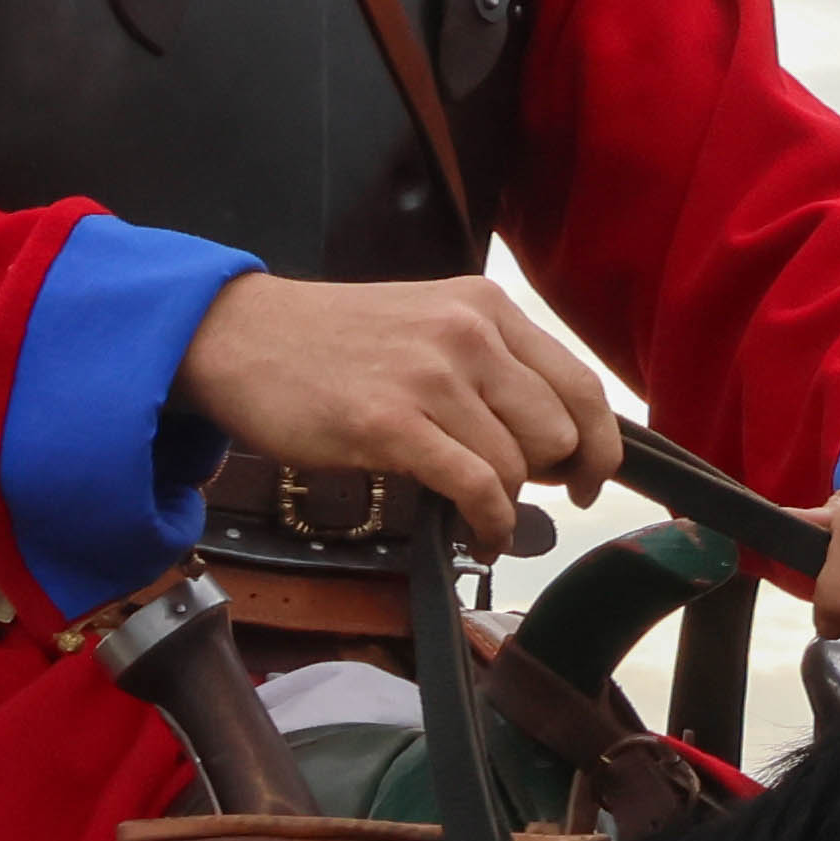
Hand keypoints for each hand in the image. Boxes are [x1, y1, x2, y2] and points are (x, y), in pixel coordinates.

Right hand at [176, 273, 626, 554]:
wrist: (240, 337)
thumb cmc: (333, 342)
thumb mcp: (428, 323)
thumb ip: (492, 365)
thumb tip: (553, 440)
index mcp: (486, 306)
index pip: (581, 385)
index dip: (599, 445)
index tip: (589, 480)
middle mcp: (469, 334)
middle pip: (558, 432)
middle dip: (545, 477)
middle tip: (512, 492)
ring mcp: (431, 377)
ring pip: (517, 465)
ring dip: (507, 505)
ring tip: (482, 514)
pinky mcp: (390, 423)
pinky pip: (476, 487)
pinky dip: (490, 523)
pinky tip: (479, 534)